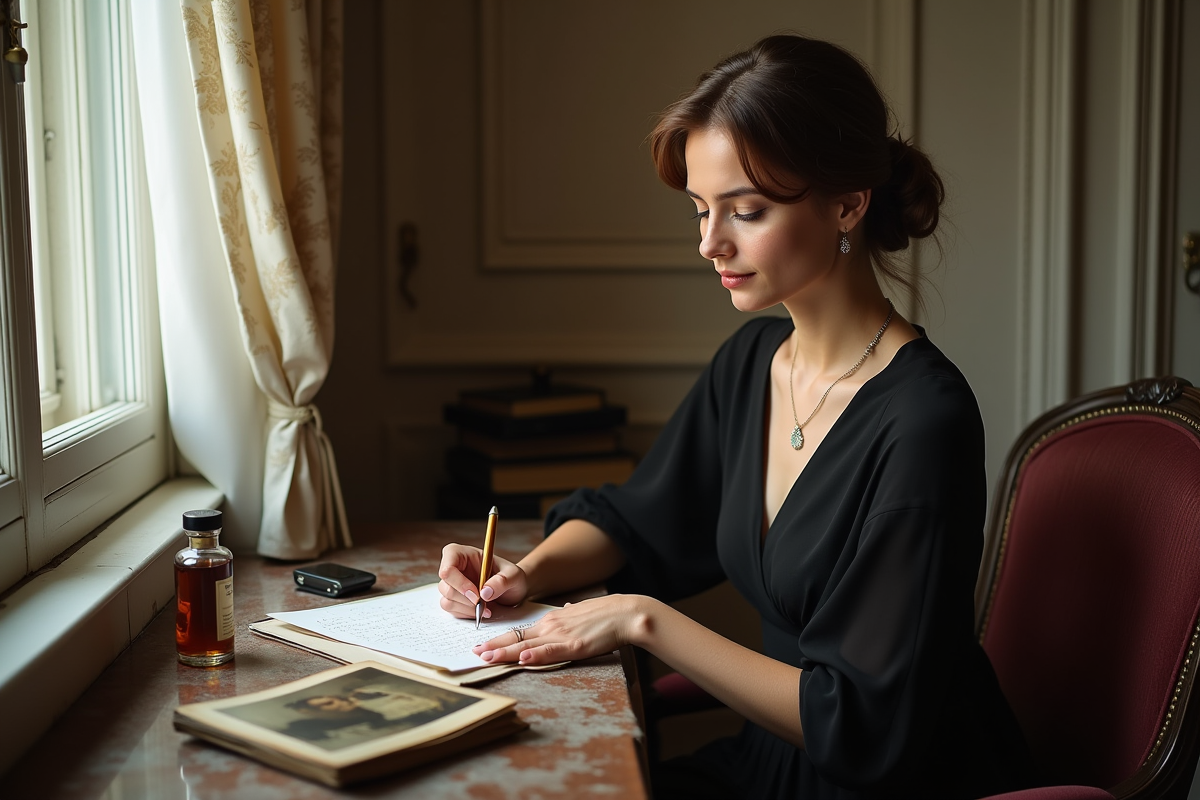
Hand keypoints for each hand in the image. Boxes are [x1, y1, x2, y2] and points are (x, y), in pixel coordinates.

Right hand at [437, 543, 528, 619]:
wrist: (513, 589)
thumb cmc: (511, 576)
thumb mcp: (514, 575)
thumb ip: (502, 581)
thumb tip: (485, 592)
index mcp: (461, 554)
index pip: (447, 567)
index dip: (459, 583)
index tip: (476, 594)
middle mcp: (453, 568)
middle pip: (445, 586)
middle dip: (465, 599)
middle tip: (483, 605)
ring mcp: (452, 584)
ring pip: (446, 600)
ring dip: (466, 608)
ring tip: (486, 609)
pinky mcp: (454, 599)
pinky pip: (452, 610)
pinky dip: (466, 613)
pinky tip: (481, 611)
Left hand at [472, 594, 643, 665]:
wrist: (625, 613)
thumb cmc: (606, 614)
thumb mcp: (582, 612)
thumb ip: (570, 615)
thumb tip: (568, 611)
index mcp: (552, 621)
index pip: (520, 631)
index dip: (500, 639)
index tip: (484, 645)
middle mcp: (551, 626)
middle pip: (517, 637)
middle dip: (494, 646)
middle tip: (474, 653)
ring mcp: (561, 635)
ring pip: (527, 644)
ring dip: (505, 652)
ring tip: (487, 657)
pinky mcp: (575, 644)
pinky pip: (550, 651)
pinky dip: (535, 655)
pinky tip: (523, 657)